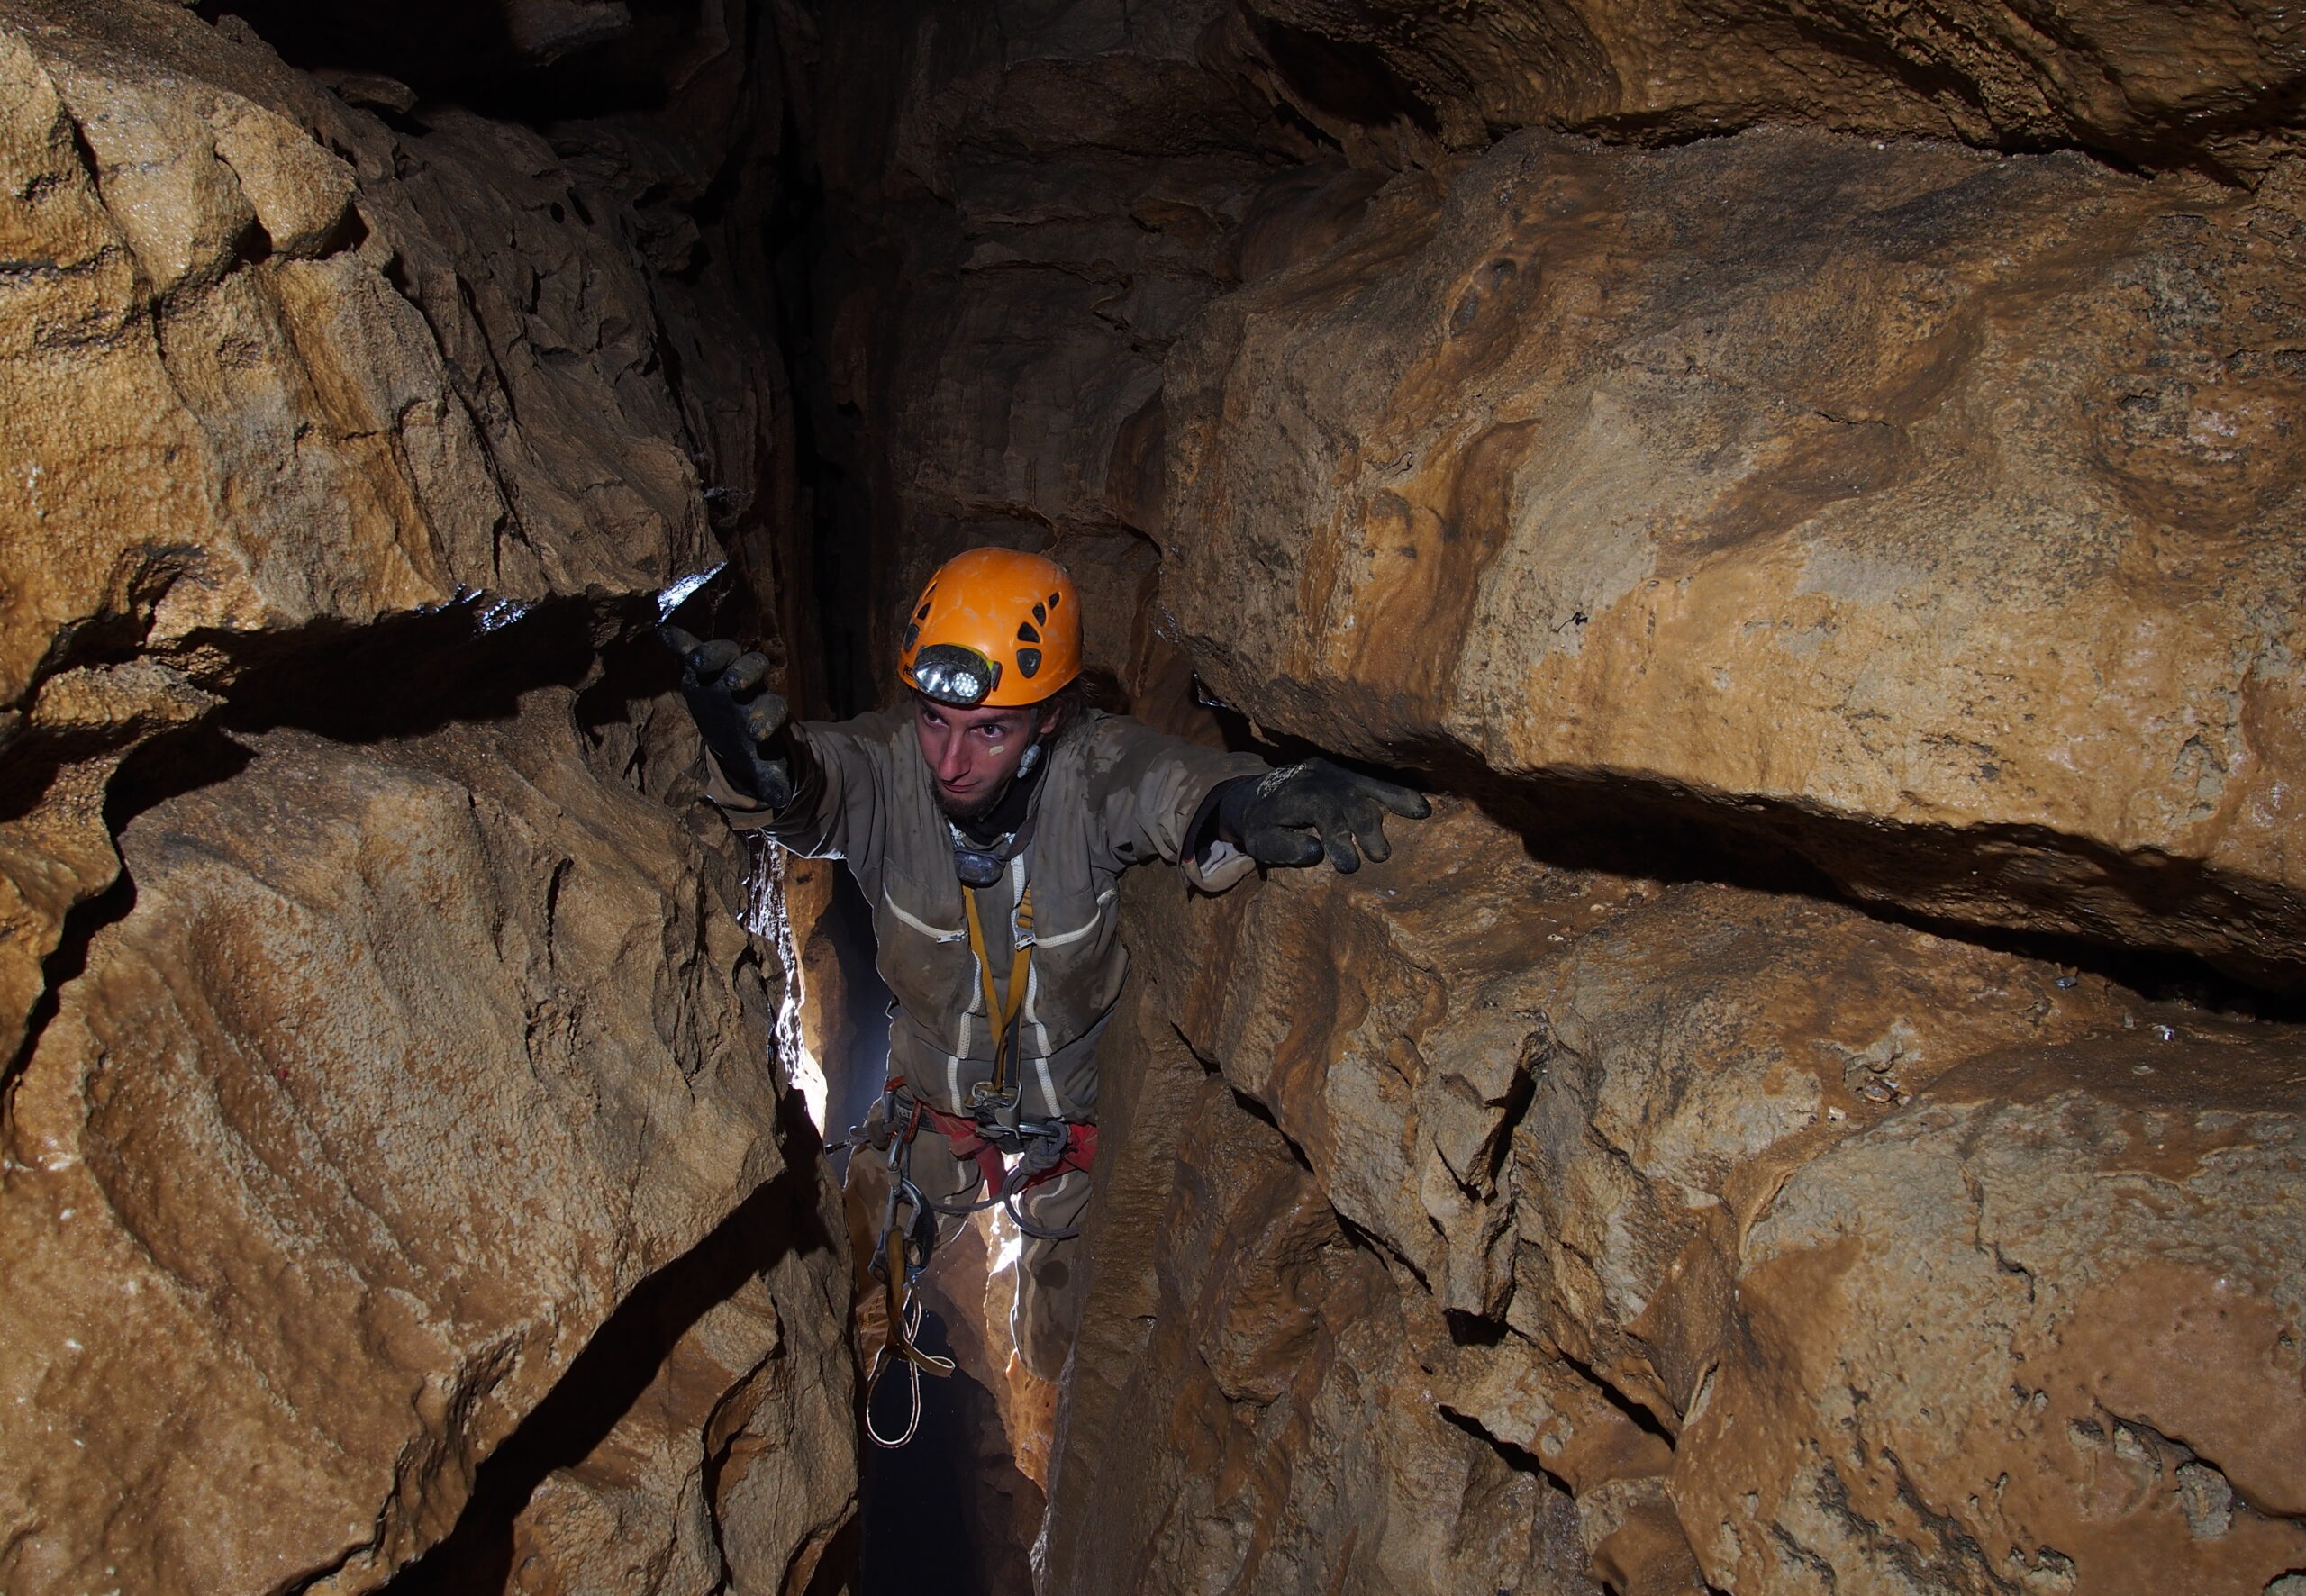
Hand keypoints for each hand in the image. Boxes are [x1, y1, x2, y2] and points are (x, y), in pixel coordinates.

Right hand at [658, 625, 792, 807]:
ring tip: (697, 662)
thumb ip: (771, 777)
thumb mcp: (764, 764)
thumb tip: (782, 800)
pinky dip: (680, 642)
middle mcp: (750, 685)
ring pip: (727, 654)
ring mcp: (725, 672)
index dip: (766, 717)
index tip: (757, 733)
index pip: (773, 707)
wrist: (738, 727)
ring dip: (715, 654)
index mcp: (767, 710)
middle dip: (745, 674)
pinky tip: (664, 633)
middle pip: (753, 669)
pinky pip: (692, 650)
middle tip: (734, 684)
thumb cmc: (753, 747)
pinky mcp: (701, 669)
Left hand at [1217, 757, 1429, 872]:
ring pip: (1367, 786)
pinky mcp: (1347, 775)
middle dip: (1366, 827)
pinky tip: (1421, 807)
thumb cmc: (1261, 826)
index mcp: (1294, 794)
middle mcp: (1316, 778)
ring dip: (1393, 803)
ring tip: (1419, 815)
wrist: (1255, 794)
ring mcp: (1334, 773)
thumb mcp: (1259, 841)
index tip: (1350, 866)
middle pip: (1348, 799)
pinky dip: (1398, 795)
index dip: (1338, 836)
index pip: (1321, 811)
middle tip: (1380, 856)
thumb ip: (1282, 848)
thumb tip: (1315, 851)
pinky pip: (1375, 783)